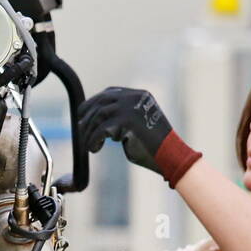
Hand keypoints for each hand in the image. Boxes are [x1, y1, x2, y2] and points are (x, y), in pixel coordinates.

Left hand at [77, 86, 200, 186]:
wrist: (170, 157)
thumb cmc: (153, 147)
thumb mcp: (136, 126)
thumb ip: (120, 119)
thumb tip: (94, 121)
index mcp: (139, 95)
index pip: (109, 93)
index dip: (92, 103)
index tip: (82, 115)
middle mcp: (134, 97)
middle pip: (101, 102)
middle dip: (86, 117)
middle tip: (80, 132)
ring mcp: (131, 107)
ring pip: (98, 116)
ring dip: (89, 132)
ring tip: (89, 145)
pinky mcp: (127, 120)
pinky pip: (101, 129)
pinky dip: (93, 140)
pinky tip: (94, 149)